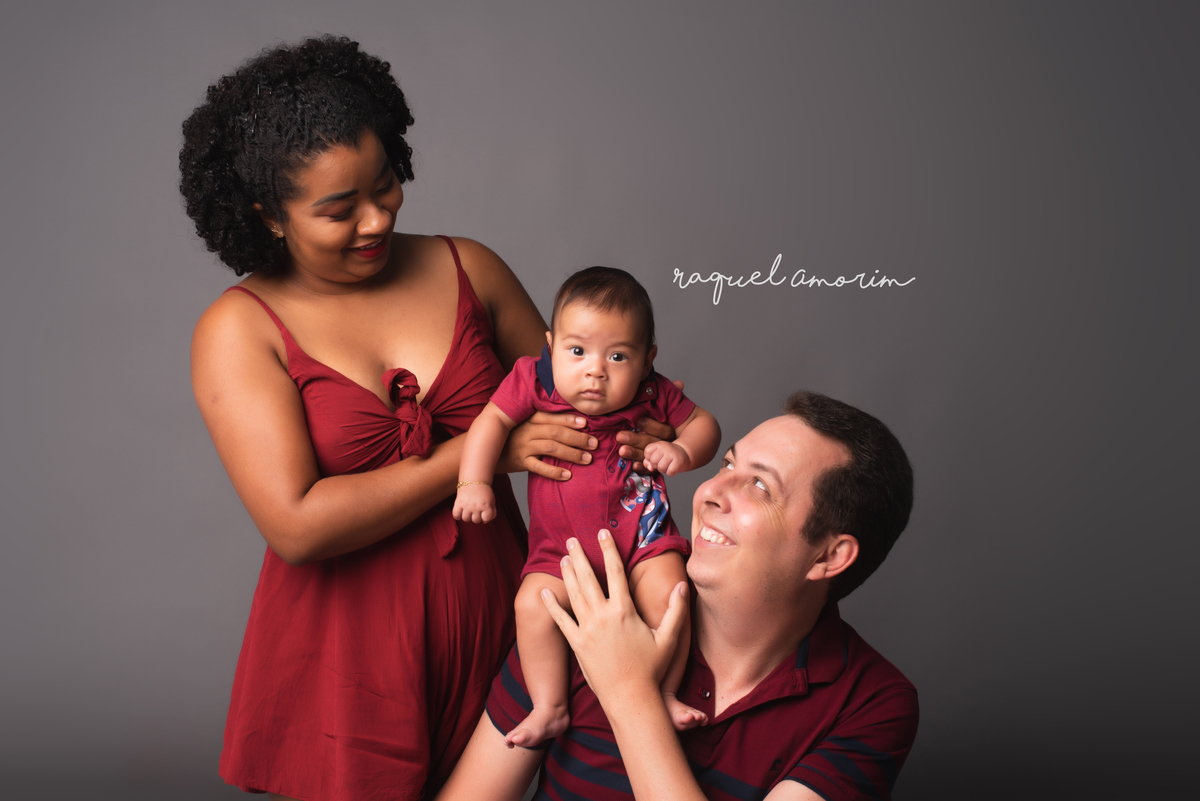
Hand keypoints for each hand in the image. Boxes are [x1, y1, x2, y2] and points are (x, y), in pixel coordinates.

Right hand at [453, 484, 496, 523]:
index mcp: (486, 505)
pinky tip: (461, 512)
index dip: (486, 517)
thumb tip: (485, 521)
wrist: (474, 480)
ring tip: (469, 511)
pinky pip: (456, 515)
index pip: (486, 519)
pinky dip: (458, 516)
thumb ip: (492, 512)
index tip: (484, 513)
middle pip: (476, 520)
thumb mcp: (492, 501)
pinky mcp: (458, 503)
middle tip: (476, 510)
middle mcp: (476, 506)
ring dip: (468, 517)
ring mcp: (467, 505)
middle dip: (477, 517)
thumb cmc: (484, 492)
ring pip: (466, 519)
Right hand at [498, 411, 597, 480]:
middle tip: (594, 444)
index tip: (586, 423)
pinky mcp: (520, 462)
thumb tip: (574, 423)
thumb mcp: (526, 424)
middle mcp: (527, 431)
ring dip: (571, 453)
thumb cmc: (514, 436)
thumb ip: (544, 422)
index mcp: (530, 419)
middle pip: (555, 432)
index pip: (551, 417)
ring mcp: (523, 447)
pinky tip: (568, 475)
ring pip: (550, 448)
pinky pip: (538, 467)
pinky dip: (554, 472)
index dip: (569, 419)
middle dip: (577, 438)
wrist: (490, 451)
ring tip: (587, 459)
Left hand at [541, 532, 686, 698]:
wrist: (630, 698)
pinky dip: (552, 606)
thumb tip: (682, 586)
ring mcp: (587, 630)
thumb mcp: (668, 638)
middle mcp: (602, 616)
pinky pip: (561, 620)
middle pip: (588, 578)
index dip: (608, 550)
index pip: (616, 572)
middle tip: (572, 539)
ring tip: (563, 558)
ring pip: (574, 594)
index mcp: (624, 611)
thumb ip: (675, 610)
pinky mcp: (576, 644)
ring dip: (567, 574)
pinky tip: (544, 593)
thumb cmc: (651, 669)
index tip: (602, 533)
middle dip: (580, 556)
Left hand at [614, 380, 683, 471]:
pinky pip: (650, 469)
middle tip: (620, 436)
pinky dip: (641, 468)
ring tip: (621, 450)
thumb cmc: (666, 417)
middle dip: (637, 440)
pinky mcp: (656, 465)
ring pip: (649, 456)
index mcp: (671, 430)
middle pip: (654, 444)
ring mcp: (662, 455)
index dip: (651, 425)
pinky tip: (632, 466)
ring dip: (635, 454)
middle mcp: (667, 444)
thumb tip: (679, 383)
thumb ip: (673, 395)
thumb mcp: (670, 406)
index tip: (638, 419)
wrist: (688, 438)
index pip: (664, 429)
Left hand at [642, 441, 690, 476]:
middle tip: (662, 463)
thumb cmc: (668, 455)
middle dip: (656, 465)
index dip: (649, 458)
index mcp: (658, 444)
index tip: (656, 458)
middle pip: (653, 461)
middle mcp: (665, 447)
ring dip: (663, 470)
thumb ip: (648, 461)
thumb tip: (650, 468)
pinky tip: (673, 468)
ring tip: (668, 465)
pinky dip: (670, 473)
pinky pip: (669, 472)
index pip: (647, 452)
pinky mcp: (678, 462)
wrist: (684, 453)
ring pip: (661, 468)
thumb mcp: (657, 454)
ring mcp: (672, 454)